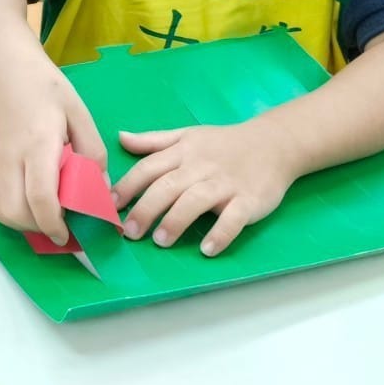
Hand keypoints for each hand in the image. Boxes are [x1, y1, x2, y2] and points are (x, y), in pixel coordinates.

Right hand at [0, 54, 105, 245]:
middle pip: (15, 212)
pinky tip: (18, 197)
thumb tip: (98, 187)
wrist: (0, 63)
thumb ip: (92, 151)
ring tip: (38, 212)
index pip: (41, 198)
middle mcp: (7, 157)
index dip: (55, 224)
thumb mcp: (78, 111)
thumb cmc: (42, 83)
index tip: (69, 234)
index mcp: (37, 143)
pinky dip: (2, 209)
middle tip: (58, 221)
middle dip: (39, 227)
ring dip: (19, 221)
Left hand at [111, 119, 297, 256]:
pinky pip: (233, 218)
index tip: (110, 205)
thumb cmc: (223, 143)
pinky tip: (207, 249)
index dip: (128, 185)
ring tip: (160, 241)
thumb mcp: (187, 135)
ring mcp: (225, 183)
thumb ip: (153, 141)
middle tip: (129, 232)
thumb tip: (120, 138)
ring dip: (176, 221)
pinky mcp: (249, 199)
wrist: (273, 143)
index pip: (149, 168)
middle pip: (168, 186)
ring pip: (196, 201)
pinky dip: (220, 234)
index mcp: (182, 152)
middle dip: (145, 209)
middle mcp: (200, 167)